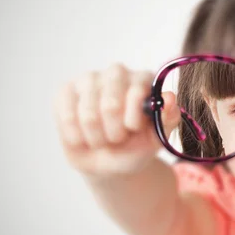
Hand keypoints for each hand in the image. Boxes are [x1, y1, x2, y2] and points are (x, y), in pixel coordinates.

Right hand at [54, 63, 179, 179]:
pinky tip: (84, 137)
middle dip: (115, 131)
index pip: (136, 91)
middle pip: (110, 105)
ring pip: (88, 115)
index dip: (133, 119)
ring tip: (103, 139)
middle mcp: (117, 73)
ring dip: (97, 138)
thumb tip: (169, 97)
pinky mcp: (66, 91)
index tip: (133, 129)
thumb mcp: (157, 139)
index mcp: (144, 79)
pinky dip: (78, 137)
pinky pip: (67, 117)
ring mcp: (89, 79)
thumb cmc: (137, 146)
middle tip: (118, 138)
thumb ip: (168, 118)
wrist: (110, 162)